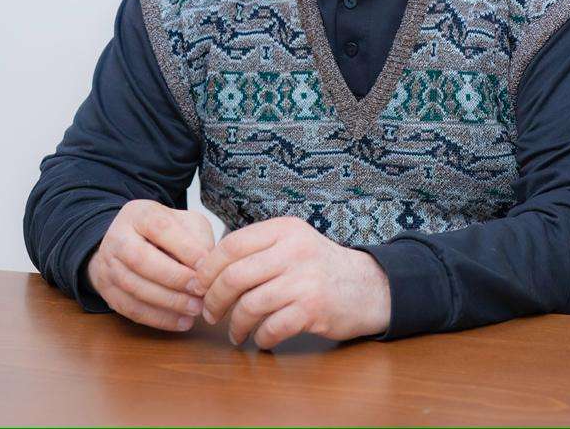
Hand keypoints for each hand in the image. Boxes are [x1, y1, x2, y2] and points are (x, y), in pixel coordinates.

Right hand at [86, 199, 214, 331]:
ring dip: (169, 302)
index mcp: (138, 214)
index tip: (206, 265)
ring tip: (196, 309)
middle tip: (200, 291)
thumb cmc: (166, 234)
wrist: (128, 244)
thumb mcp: (184, 224)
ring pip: (135, 288)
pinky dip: (159, 319)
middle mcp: (117, 237)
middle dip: (174, 278)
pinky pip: (132, 310)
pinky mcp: (108, 292)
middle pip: (141, 260)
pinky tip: (183, 322)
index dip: (184, 248)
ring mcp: (108, 266)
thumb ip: (197, 239)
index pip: (160, 228)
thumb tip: (206, 266)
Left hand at [188, 216, 390, 349]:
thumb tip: (206, 268)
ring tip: (235, 333)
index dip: (208, 269)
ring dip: (235, 325)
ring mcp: (304, 280)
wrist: (370, 287)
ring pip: (250, 304)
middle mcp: (293, 250)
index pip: (231, 246)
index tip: (199, 286)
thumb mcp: (292, 244)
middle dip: (214, 300)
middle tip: (210, 314)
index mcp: (283, 230)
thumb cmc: (320, 268)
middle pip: (234, 276)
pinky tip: (261, 340)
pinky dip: (261, 338)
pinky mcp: (313, 309)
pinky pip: (272, 328)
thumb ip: (257, 250)